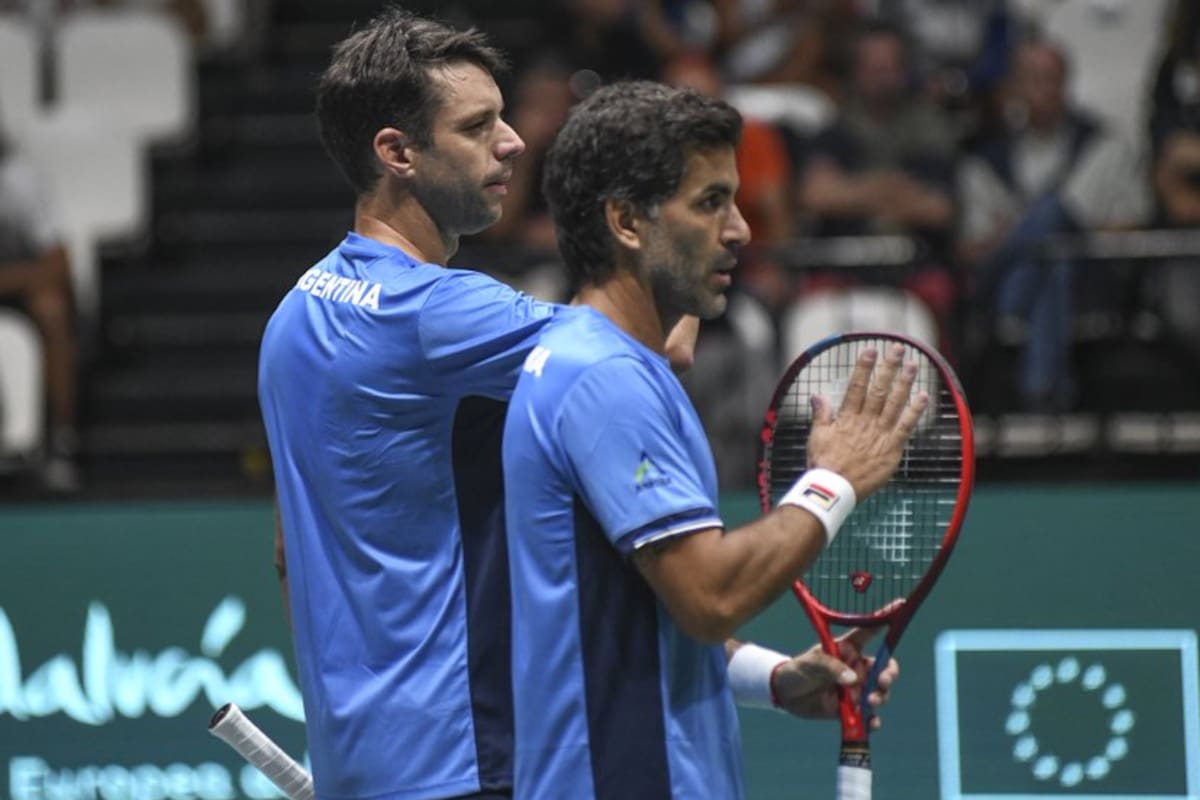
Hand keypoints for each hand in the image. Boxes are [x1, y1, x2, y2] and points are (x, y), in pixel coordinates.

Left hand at [770, 626, 898, 729]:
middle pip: (884, 667)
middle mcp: (856, 668)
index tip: (899, 605)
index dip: (883, 620)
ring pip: (879, 692)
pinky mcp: (851, 709)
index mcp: (848, 649)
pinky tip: (871, 723)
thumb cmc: (798, 670)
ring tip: (869, 702)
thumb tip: (853, 679)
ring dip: (880, 697)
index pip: (869, 631)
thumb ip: (832, 667)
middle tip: (882, 681)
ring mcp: (856, 689)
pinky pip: (868, 715)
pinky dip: (872, 720)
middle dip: (889, 674)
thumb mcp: (811, 663)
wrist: (784, 695)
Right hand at [806, 344, 927, 498]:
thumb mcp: (817, 436)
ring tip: (913, 365)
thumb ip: (821, 415)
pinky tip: (924, 396)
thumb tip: (817, 396)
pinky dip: (915, 411)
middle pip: (879, 389)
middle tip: (898, 349)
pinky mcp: (891, 448)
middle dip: (889, 367)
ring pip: (894, 403)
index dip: (864, 367)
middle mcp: (865, 422)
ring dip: (904, 383)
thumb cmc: (823, 464)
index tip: (871, 350)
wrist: (835, 489)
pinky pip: (906, 426)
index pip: (857, 386)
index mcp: (846, 417)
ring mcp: (880, 434)